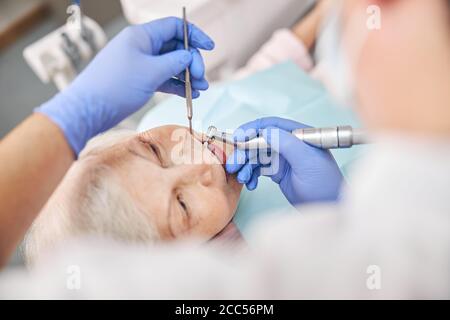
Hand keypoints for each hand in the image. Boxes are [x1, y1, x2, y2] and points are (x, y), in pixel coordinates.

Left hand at [36, 17, 213, 154]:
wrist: (88, 109)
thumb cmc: (115, 86)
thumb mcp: (151, 72)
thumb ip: (175, 62)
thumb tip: (189, 57)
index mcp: (141, 36)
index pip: (174, 27)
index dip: (194, 35)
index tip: (210, 47)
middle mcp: (141, 46)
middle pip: (174, 47)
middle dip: (192, 62)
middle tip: (202, 79)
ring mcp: (139, 63)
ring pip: (169, 64)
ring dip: (186, 76)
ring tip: (200, 89)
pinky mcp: (138, 79)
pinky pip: (162, 77)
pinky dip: (175, 84)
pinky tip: (188, 94)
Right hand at [226, 117, 342, 205]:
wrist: (330, 208)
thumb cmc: (325, 185)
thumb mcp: (307, 161)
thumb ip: (287, 143)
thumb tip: (265, 130)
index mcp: (299, 136)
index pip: (272, 125)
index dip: (252, 129)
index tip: (238, 138)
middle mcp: (290, 144)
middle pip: (260, 141)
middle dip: (244, 152)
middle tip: (232, 164)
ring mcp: (284, 158)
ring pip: (257, 156)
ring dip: (246, 165)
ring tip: (241, 178)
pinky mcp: (279, 172)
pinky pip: (259, 168)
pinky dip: (251, 174)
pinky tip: (250, 183)